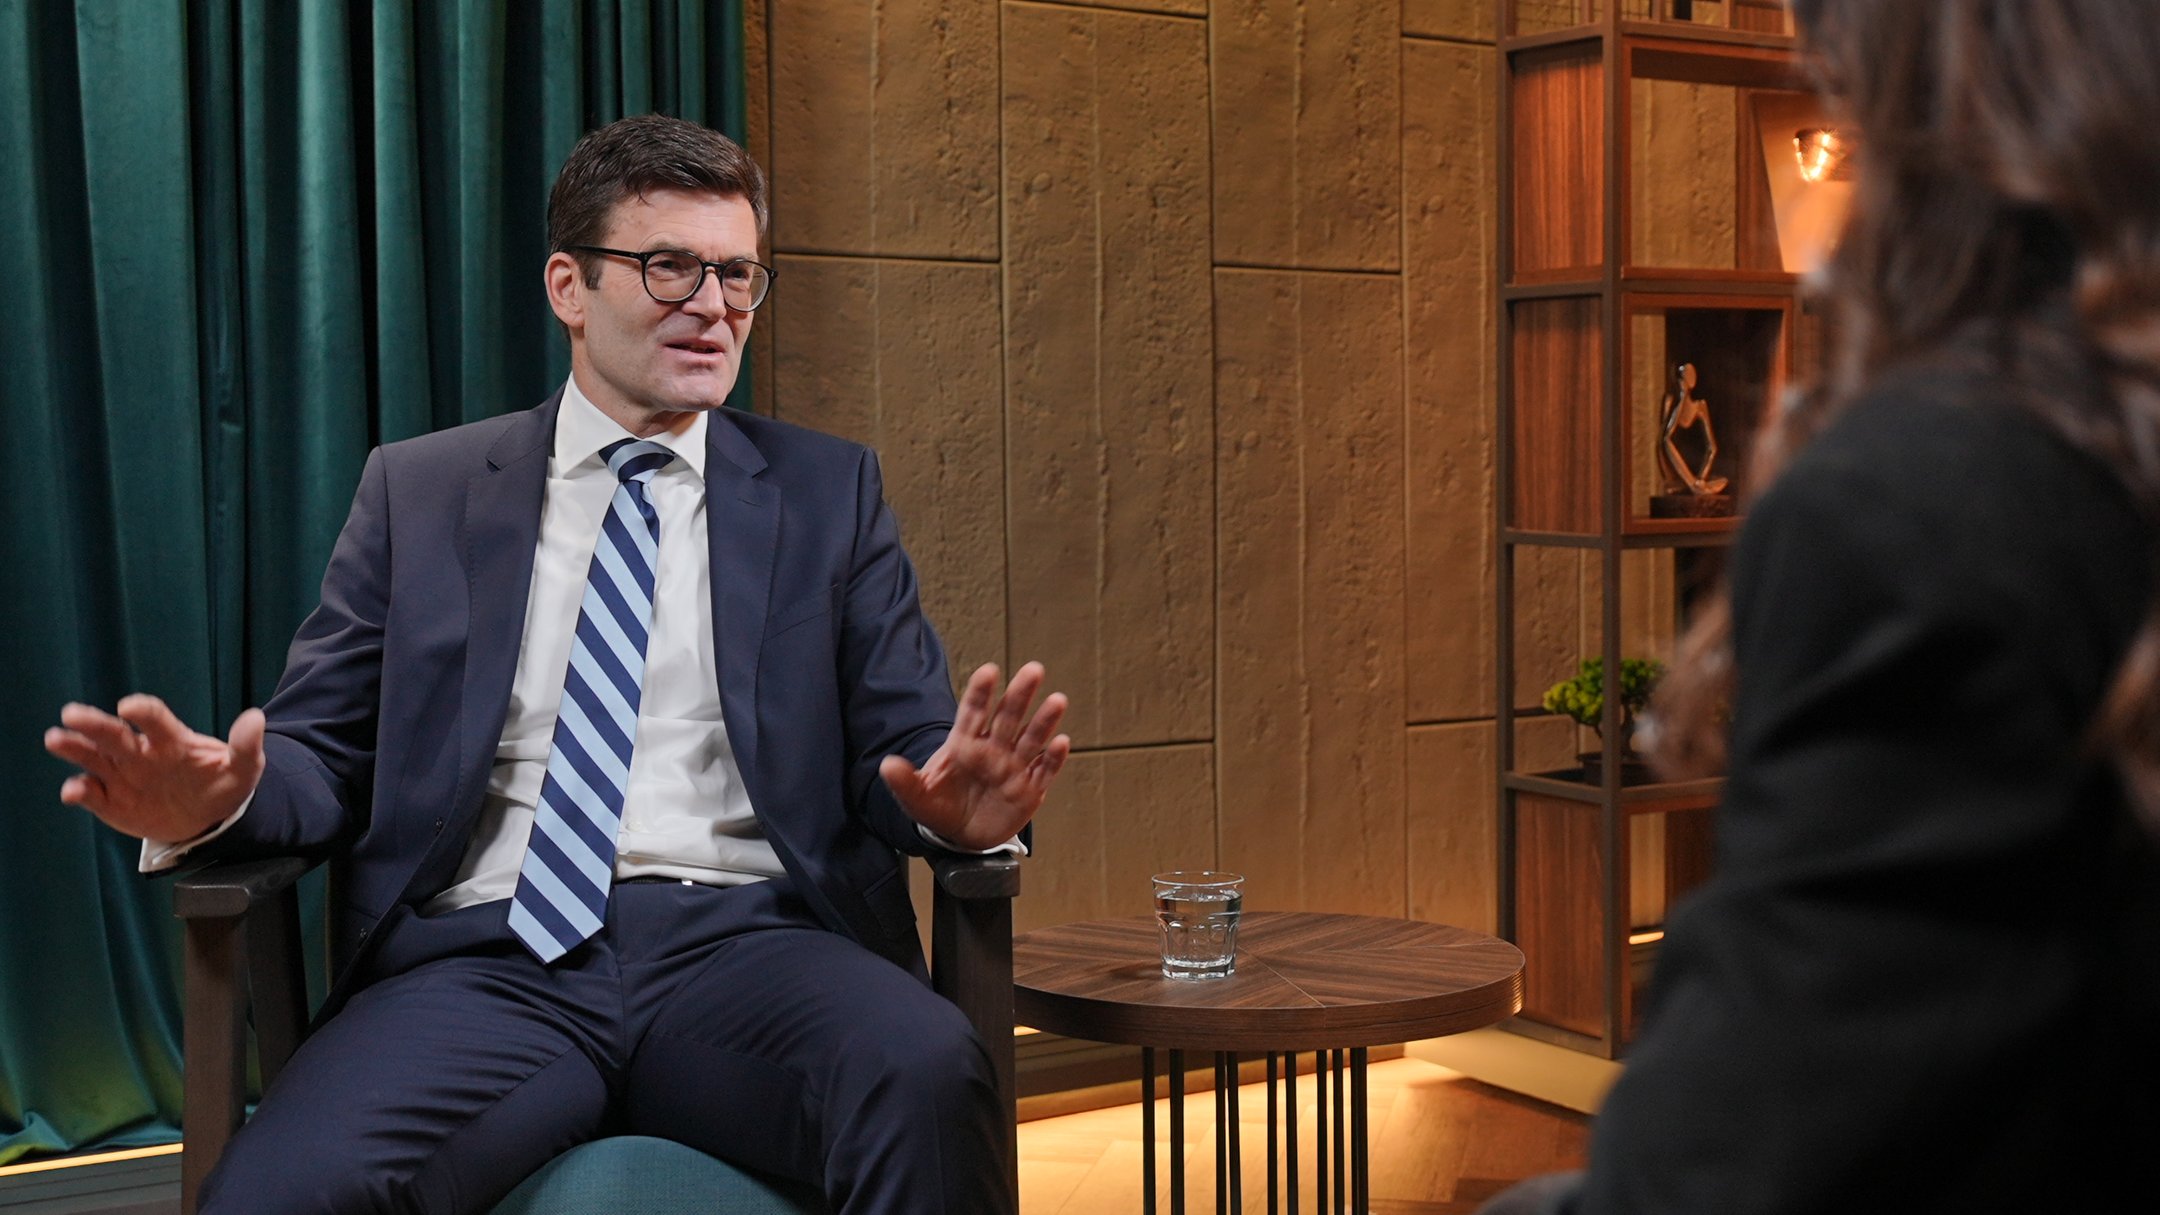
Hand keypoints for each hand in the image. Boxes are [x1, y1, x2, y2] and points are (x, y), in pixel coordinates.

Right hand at [43, 695, 266, 841]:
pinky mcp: (111, 801)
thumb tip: (256, 718)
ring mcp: (122, 776)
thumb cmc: (222, 784)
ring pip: (93, 758)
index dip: (144, 712)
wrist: (207, 817)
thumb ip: (246, 746)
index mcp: (171, 741)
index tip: (130, 707)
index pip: (155, 720)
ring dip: (74, 748)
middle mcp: (141, 753)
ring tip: (56, 739)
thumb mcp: (243, 768)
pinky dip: (79, 791)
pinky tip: (72, 790)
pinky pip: (91, 794)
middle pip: (114, 735)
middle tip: (72, 714)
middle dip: (93, 724)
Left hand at [881, 662, 1070, 850]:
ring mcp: (1013, 767)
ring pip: (1031, 739)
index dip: (980, 693)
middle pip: (1007, 717)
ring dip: (1044, 721)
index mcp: (964, 744)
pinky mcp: (1029, 789)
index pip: (973, 712)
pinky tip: (1061, 742)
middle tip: (1034, 669)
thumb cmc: (940, 808)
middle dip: (1020, 694)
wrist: (962, 836)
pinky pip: (1043, 771)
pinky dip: (1053, 758)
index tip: (989, 671)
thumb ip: (904, 782)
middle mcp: (992, 749)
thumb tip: (886, 765)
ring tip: (1057, 701)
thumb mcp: (917, 798)